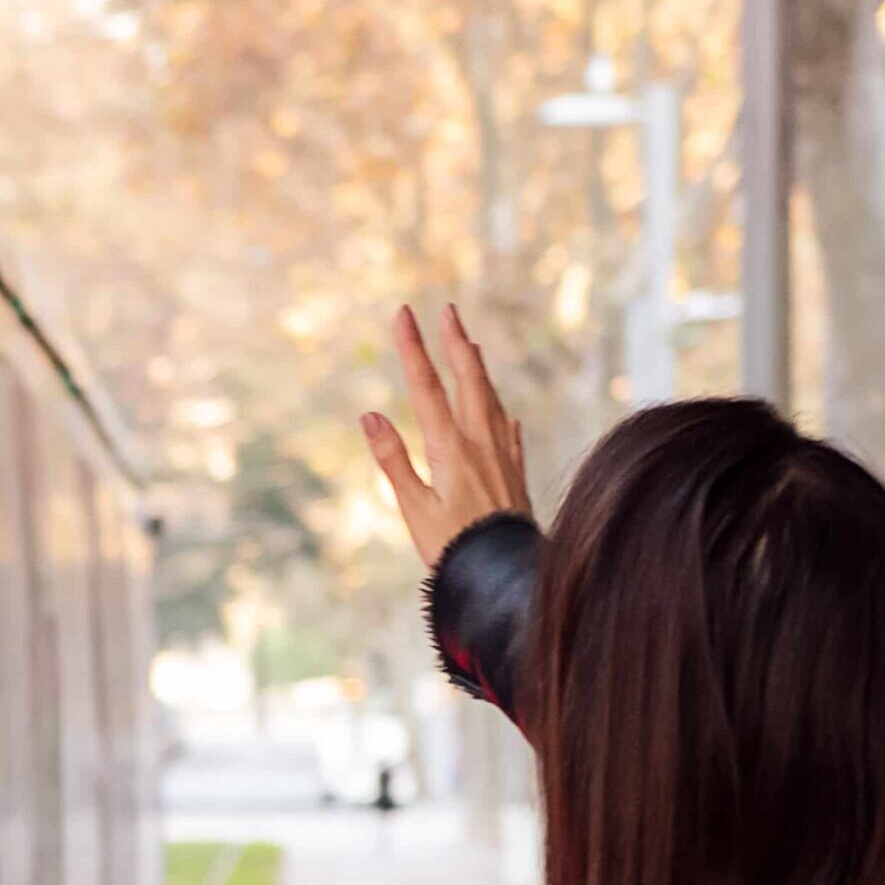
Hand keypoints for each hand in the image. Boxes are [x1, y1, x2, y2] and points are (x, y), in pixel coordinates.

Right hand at [359, 303, 533, 563]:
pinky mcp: (515, 473)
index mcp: (450, 448)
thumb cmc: (453, 547)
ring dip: (478, 368)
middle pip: (468, 380)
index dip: (413, 347)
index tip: (404, 313)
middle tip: (447, 311)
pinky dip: (500, 411)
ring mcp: (502, 455)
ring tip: (470, 346)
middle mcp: (480, 443)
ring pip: (491, 398)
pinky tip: (503, 413)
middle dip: (454, 342)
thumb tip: (370, 416)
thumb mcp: (413, 508)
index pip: (426, 386)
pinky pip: (509, 431)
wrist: (504, 574)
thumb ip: (392, 460)